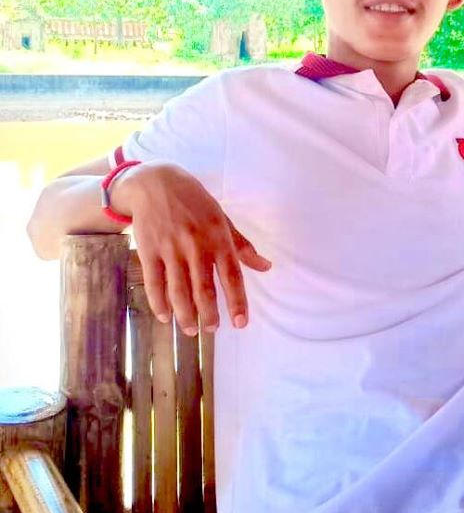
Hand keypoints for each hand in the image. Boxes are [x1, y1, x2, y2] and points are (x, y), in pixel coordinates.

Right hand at [112, 161, 270, 335]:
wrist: (155, 182)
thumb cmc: (195, 202)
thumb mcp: (223, 218)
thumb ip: (243, 246)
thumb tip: (266, 267)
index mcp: (218, 237)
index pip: (232, 276)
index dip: (237, 301)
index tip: (241, 323)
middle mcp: (196, 245)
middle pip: (203, 289)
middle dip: (209, 315)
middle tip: (213, 329)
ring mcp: (170, 249)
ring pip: (178, 291)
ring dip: (185, 315)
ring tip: (191, 330)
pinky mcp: (148, 250)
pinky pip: (154, 283)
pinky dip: (159, 303)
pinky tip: (166, 317)